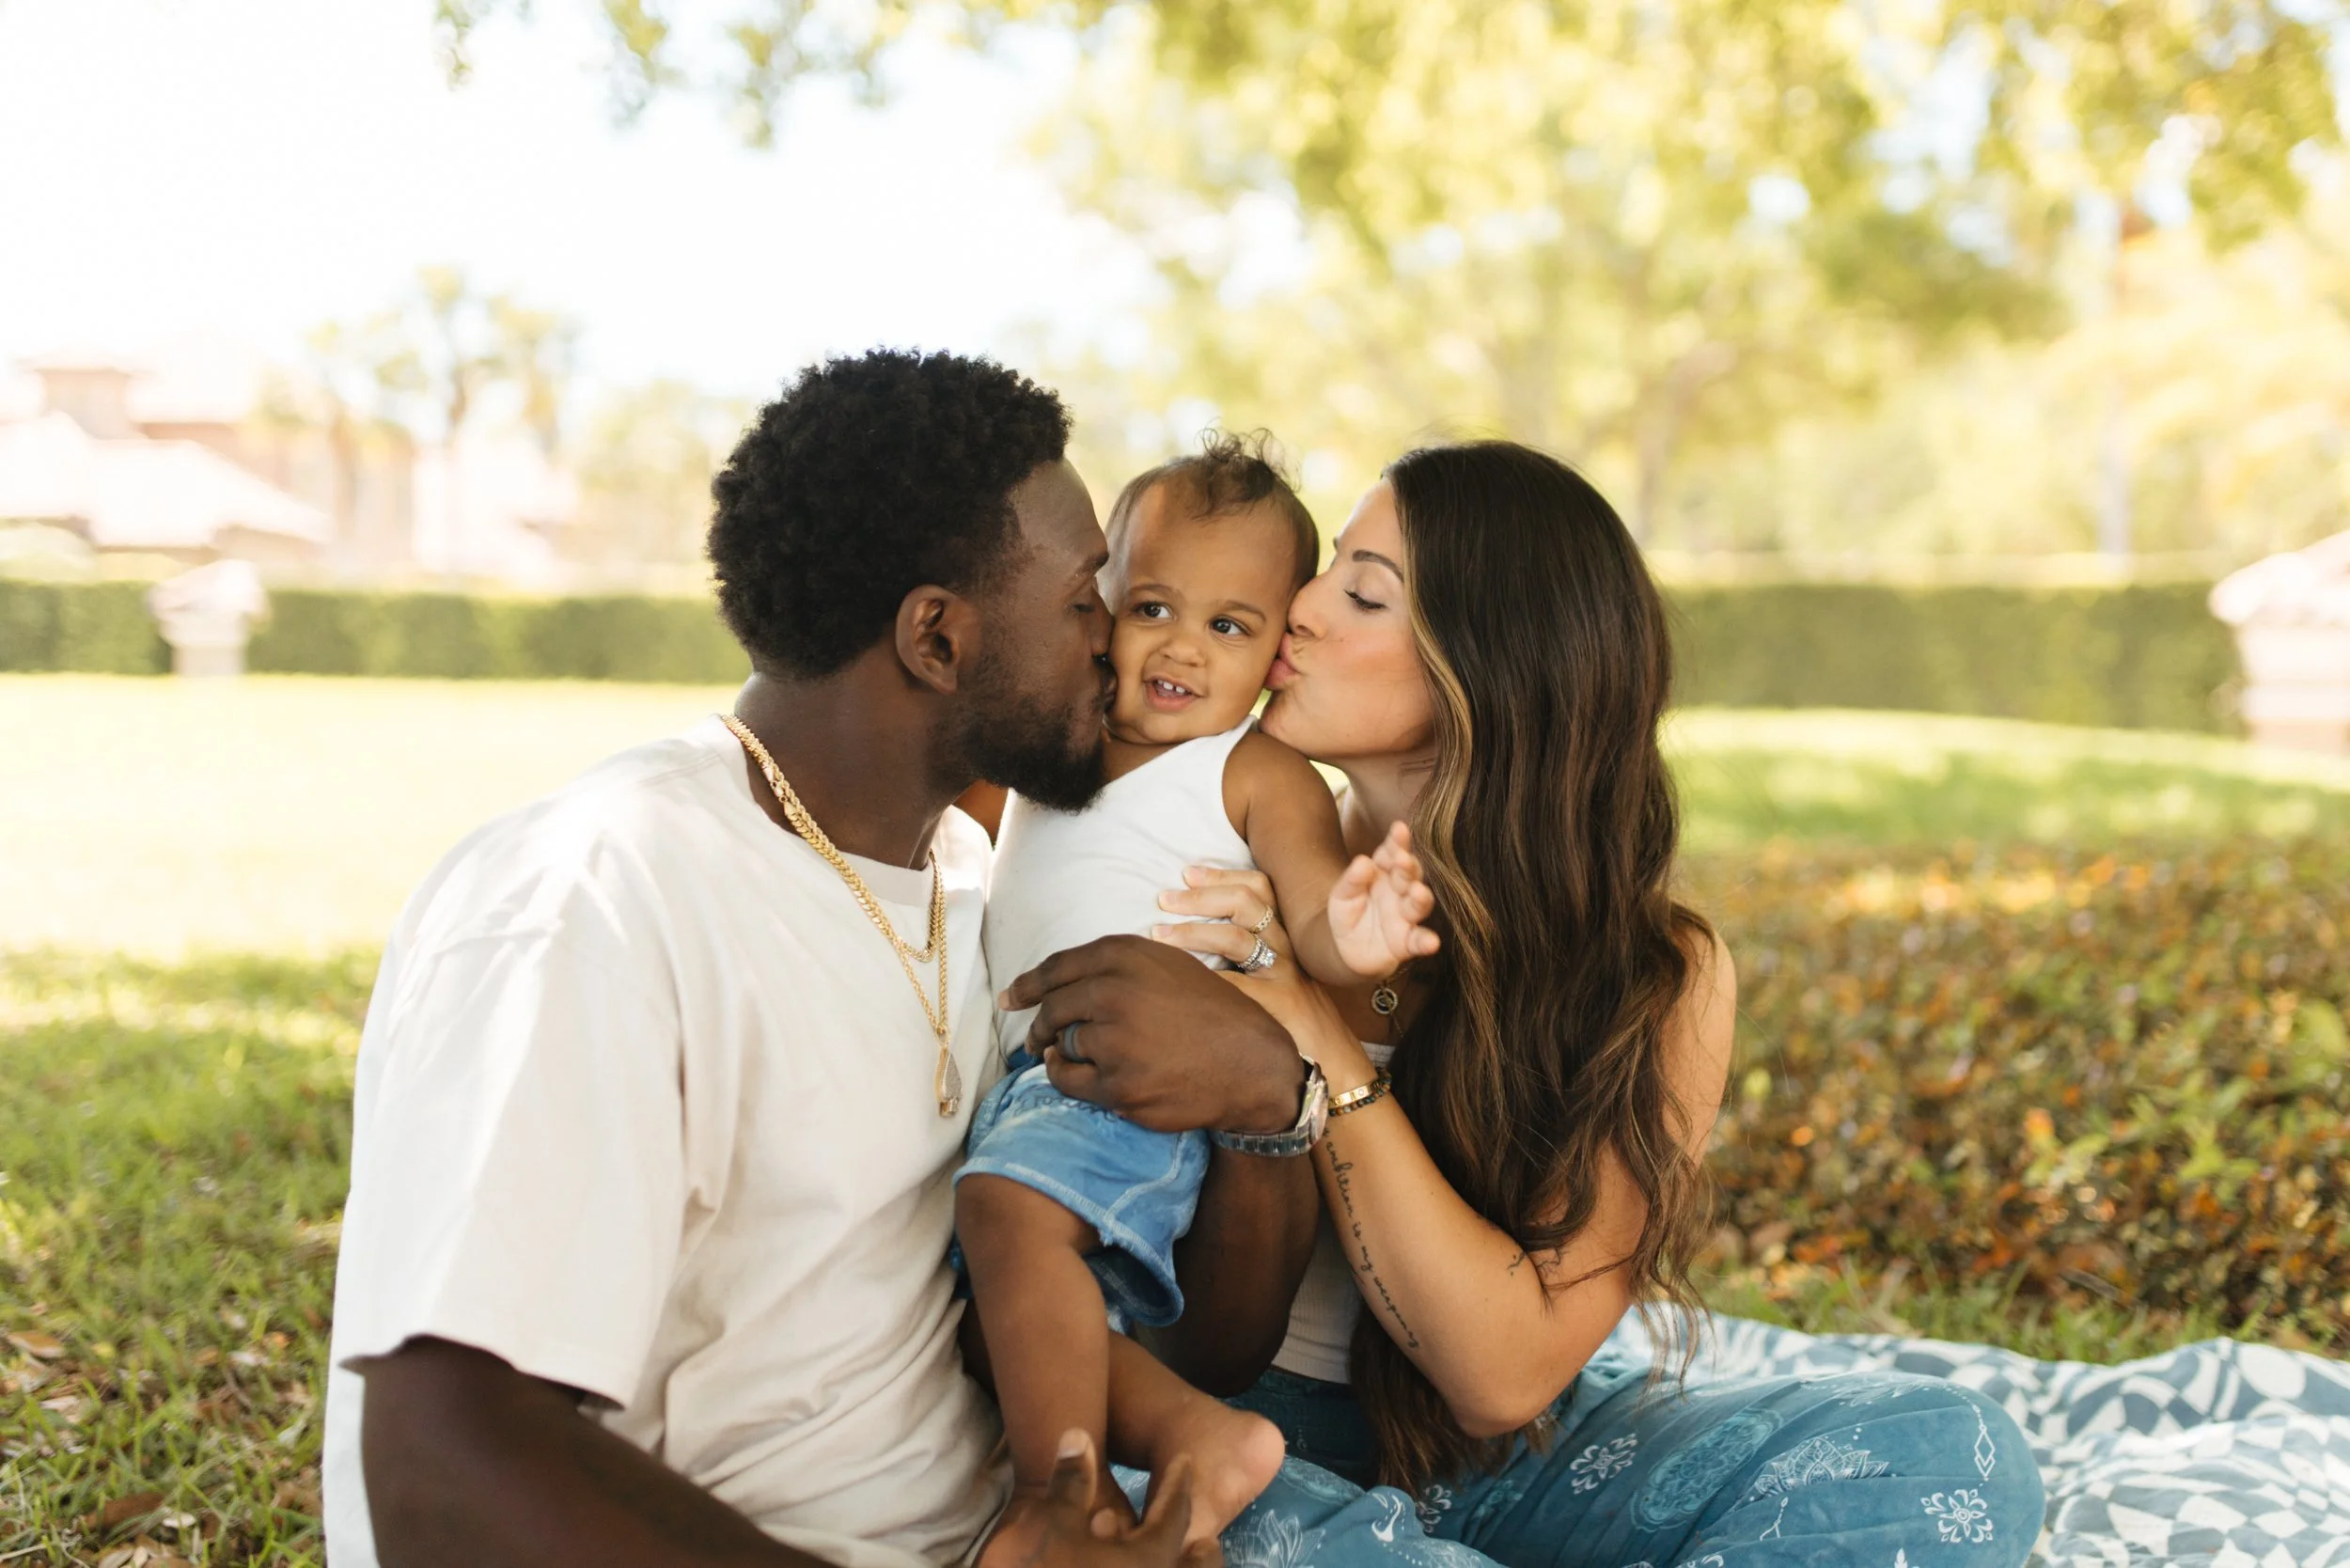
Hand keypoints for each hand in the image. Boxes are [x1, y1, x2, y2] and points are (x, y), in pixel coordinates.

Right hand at [978, 1432, 1218, 1567]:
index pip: (1176, 1512)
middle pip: (1199, 1565)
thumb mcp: (1052, 1521)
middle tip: (1204, 1538)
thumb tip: (1077, 1435)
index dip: (1178, 1482)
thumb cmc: (1047, 1567)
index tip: (1183, 1460)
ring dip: (1179, 1566)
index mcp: (1151, 1557)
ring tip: (1177, 1556)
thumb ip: (1071, 1481)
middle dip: (1201, 1551)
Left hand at [999, 936, 1305, 1134]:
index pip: (1057, 968)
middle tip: (1036, 1039)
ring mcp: (1114, 1039)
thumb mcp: (1167, 967)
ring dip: (1065, 1052)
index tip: (1011, 998)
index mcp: (1124, 955)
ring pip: (1062, 1044)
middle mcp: (1114, 991)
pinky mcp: (1116, 1084)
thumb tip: (1053, 984)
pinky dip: (1068, 1078)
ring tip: (1092, 1058)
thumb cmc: (1209, 1013)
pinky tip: (1085, 1076)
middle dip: (1040, 1026)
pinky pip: (1068, 1080)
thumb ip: (1116, 967)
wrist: (1250, 1063)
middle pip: (1052, 1009)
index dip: (1028, 985)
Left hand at [1150, 869, 1365, 1078]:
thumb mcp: (1276, 982)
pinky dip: (1203, 978)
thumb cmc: (1297, 1025)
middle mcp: (1287, 949)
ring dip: (1193, 931)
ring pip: (1237, 938)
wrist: (1336, 1064)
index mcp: (1285, 937)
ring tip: (1160, 934)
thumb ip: (1247, 961)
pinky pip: (1234, 985)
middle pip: (1247, 902)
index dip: (1222, 876)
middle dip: (1202, 896)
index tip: (1188, 873)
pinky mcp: (1279, 1005)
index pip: (1260, 888)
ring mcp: (1284, 975)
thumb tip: (1193, 946)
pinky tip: (1177, 979)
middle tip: (1165, 900)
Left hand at [1327, 822, 1439, 978]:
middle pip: (1410, 875)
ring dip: (1421, 898)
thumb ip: (1351, 879)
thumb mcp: (1341, 894)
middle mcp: (1400, 891)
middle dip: (1408, 867)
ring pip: (1419, 904)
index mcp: (1384, 872)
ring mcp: (1406, 916)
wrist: (1345, 949)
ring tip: (1417, 892)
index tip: (1399, 829)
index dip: (1397, 841)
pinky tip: (1431, 942)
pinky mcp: (1407, 942)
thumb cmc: (1347, 913)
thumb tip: (1363, 861)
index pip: (1393, 852)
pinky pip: (1419, 941)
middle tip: (1402, 861)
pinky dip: (1427, 941)